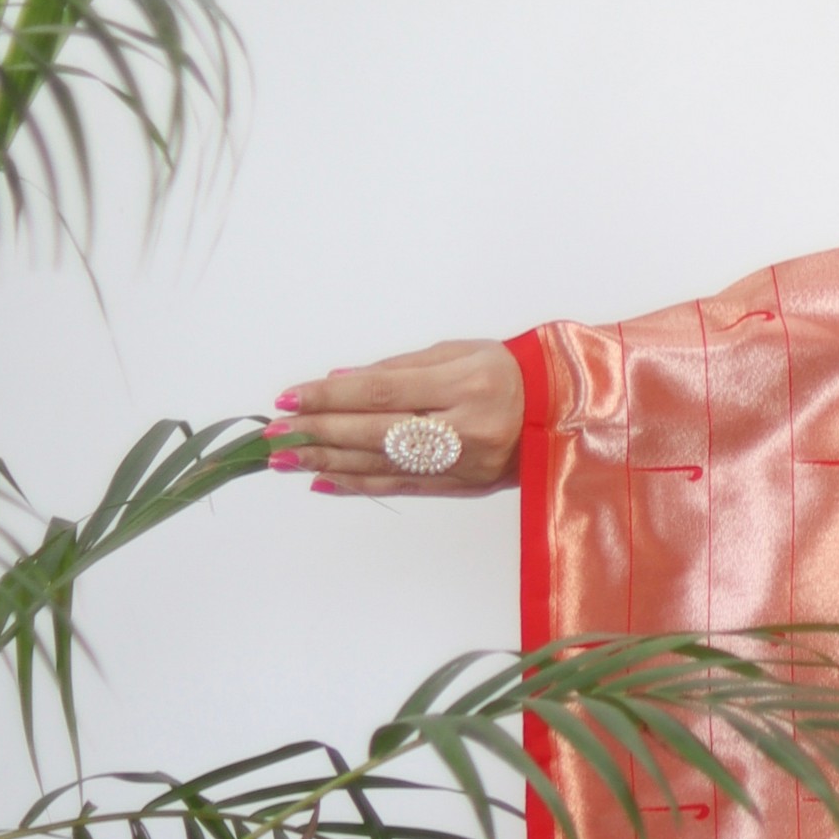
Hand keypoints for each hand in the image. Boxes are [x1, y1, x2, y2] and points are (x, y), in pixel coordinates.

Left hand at [270, 340, 524, 496]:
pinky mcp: (461, 486)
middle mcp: (464, 428)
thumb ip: (400, 368)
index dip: (332, 397)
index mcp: (465, 384)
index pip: (383, 392)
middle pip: (376, 433)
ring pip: (383, 466)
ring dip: (327, 464)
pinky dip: (358, 484)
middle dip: (319, 434)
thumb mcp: (460, 352)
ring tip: (285, 459)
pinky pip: (401, 487)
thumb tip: (341, 381)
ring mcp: (462, 463)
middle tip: (273, 434)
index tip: (290, 399)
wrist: (565, 413)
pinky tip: (324, 482)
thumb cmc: (511, 372)